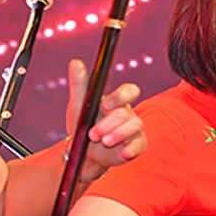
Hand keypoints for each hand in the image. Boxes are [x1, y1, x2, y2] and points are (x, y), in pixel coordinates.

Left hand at [65, 58, 145, 180]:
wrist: (84, 153)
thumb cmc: (84, 125)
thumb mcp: (79, 105)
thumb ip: (79, 84)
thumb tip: (75, 61)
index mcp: (117, 101)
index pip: (129, 91)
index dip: (121, 96)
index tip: (106, 105)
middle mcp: (128, 113)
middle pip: (127, 112)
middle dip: (108, 124)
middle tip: (93, 133)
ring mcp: (134, 130)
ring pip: (136, 126)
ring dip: (118, 134)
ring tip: (104, 142)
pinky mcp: (137, 145)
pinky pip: (140, 144)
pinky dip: (132, 148)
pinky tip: (123, 152)